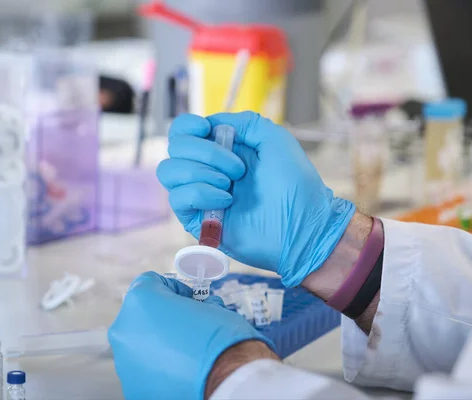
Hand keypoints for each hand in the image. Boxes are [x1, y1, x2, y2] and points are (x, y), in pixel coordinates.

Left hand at [108, 272, 274, 399]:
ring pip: (138, 345)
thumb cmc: (222, 339)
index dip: (174, 289)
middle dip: (163, 319)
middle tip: (188, 327)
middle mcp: (124, 329)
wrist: (228, 378)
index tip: (188, 300)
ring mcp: (124, 361)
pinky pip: (143, 370)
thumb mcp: (209, 304)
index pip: (151, 283)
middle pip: (140, 316)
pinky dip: (159, 369)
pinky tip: (181, 371)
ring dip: (158, 345)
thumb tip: (192, 309)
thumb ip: (189, 302)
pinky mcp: (131, 386)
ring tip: (186, 353)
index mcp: (140, 301)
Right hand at [157, 112, 355, 286]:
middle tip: (238, 169)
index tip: (205, 129)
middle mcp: (207, 169)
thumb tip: (212, 123)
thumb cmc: (296, 185)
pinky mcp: (198, 220)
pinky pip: (179, 198)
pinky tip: (225, 201)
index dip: (187, 126)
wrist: (302, 226)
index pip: (183, 131)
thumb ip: (244, 122)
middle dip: (205, 152)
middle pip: (175, 148)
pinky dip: (200, 194)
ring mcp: (201, 195)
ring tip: (230, 186)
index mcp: (222, 149)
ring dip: (200, 172)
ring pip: (169, 172)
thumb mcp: (275, 139)